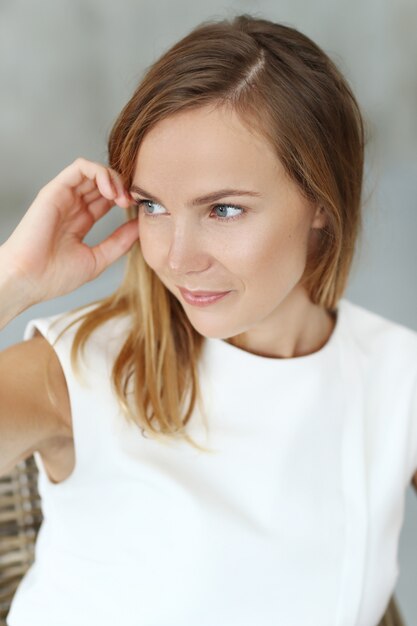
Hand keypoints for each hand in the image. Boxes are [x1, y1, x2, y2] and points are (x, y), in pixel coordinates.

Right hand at [1, 157, 138, 304]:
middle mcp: (72, 205)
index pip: (108, 198)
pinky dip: (101, 172)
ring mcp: (64, 196)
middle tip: (133, 202)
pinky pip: (81, 167)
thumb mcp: (98, 259)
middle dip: (124, 187)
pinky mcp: (56, 190)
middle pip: (104, 182)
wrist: (28, 280)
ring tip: (122, 198)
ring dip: (115, 179)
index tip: (138, 211)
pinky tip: (110, 191)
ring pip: (95, 171)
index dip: (126, 199)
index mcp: (81, 220)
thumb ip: (120, 242)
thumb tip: (141, 225)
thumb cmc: (55, 276)